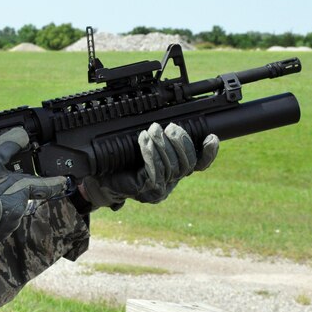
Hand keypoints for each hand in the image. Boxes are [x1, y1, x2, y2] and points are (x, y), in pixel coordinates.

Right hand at [0, 128, 68, 263]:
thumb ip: (8, 144)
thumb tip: (22, 134)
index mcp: (20, 189)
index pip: (46, 186)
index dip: (56, 183)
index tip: (64, 181)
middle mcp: (19, 209)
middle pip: (20, 196)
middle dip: (8, 190)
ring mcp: (8, 224)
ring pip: (9, 210)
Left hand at [81, 123, 218, 207]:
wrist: (100, 178)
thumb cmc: (121, 161)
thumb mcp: (142, 147)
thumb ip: (158, 139)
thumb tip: (169, 120)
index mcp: (174, 173)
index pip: (199, 165)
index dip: (208, 153)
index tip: (211, 136)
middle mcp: (170, 183)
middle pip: (187, 165)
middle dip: (181, 142)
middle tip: (171, 127)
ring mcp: (159, 190)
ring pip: (171, 167)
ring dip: (163, 145)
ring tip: (154, 129)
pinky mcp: (145, 190)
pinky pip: (154, 171)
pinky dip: (150, 152)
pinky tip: (144, 139)